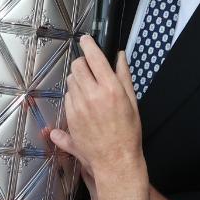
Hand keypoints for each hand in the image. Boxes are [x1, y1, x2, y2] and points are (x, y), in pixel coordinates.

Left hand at [47, 36, 144, 189]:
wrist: (115, 160)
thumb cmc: (127, 133)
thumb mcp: (132, 102)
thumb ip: (124, 76)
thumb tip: (120, 57)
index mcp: (110, 89)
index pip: (94, 57)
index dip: (89, 45)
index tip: (86, 39)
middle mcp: (92, 95)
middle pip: (77, 66)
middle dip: (83, 64)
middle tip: (91, 71)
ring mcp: (78, 107)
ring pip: (71, 81)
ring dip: (78, 81)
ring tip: (91, 92)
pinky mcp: (70, 117)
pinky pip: (67, 98)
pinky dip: (74, 97)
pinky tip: (85, 106)